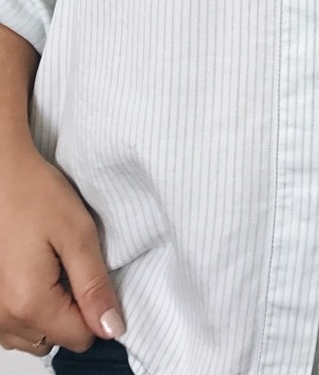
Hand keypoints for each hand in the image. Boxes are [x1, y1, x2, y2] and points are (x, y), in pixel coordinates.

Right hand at [0, 142, 124, 356]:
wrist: (1, 176)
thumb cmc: (36, 195)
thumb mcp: (78, 235)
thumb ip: (95, 286)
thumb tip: (112, 328)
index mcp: (28, 304)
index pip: (80, 338)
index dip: (99, 312)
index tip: (100, 281)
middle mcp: (0, 318)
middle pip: (55, 339)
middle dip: (73, 312)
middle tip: (75, 268)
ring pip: (33, 336)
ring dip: (50, 312)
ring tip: (55, 268)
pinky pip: (12, 325)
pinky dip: (30, 308)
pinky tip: (36, 273)